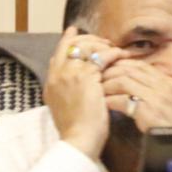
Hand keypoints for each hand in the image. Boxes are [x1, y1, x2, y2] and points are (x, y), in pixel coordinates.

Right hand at [44, 26, 124, 158]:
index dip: (67, 40)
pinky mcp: (86, 76)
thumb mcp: (63, 107)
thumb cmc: (76, 130)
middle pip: (71, 44)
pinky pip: (101, 56)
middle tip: (104, 42)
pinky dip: (113, 54)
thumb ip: (65, 90)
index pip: (58, 52)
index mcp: (50, 82)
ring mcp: (70, 73)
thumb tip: (72, 78)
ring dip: (103, 45)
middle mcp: (57, 74)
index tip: (74, 31)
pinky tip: (121, 56)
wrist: (78, 140)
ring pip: (87, 47)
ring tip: (115, 50)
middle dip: (88, 39)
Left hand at [101, 59, 171, 131]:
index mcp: (170, 82)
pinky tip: (103, 105)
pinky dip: (110, 101)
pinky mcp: (147, 113)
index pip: (141, 65)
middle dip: (110, 72)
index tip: (110, 69)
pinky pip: (122, 101)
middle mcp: (162, 87)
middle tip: (97, 78)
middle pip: (129, 70)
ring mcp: (154, 99)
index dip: (122, 65)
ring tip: (97, 91)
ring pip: (123, 81)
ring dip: (107, 85)